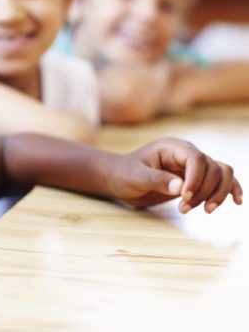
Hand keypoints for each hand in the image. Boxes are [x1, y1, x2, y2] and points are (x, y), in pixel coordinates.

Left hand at [106, 137, 242, 212]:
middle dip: (204, 192)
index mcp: (171, 147)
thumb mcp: (134, 177)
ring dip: (218, 193)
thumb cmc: (125, 173)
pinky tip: (237, 202)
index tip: (185, 198)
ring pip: (222, 173)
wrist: (121, 178)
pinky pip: (222, 180)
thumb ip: (156, 180)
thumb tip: (180, 188)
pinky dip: (231, 189)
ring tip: (205, 211)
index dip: (196, 179)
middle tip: (184, 209)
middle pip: (213, 168)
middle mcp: (186, 153)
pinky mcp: (197, 178)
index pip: (196, 158)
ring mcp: (194, 165)